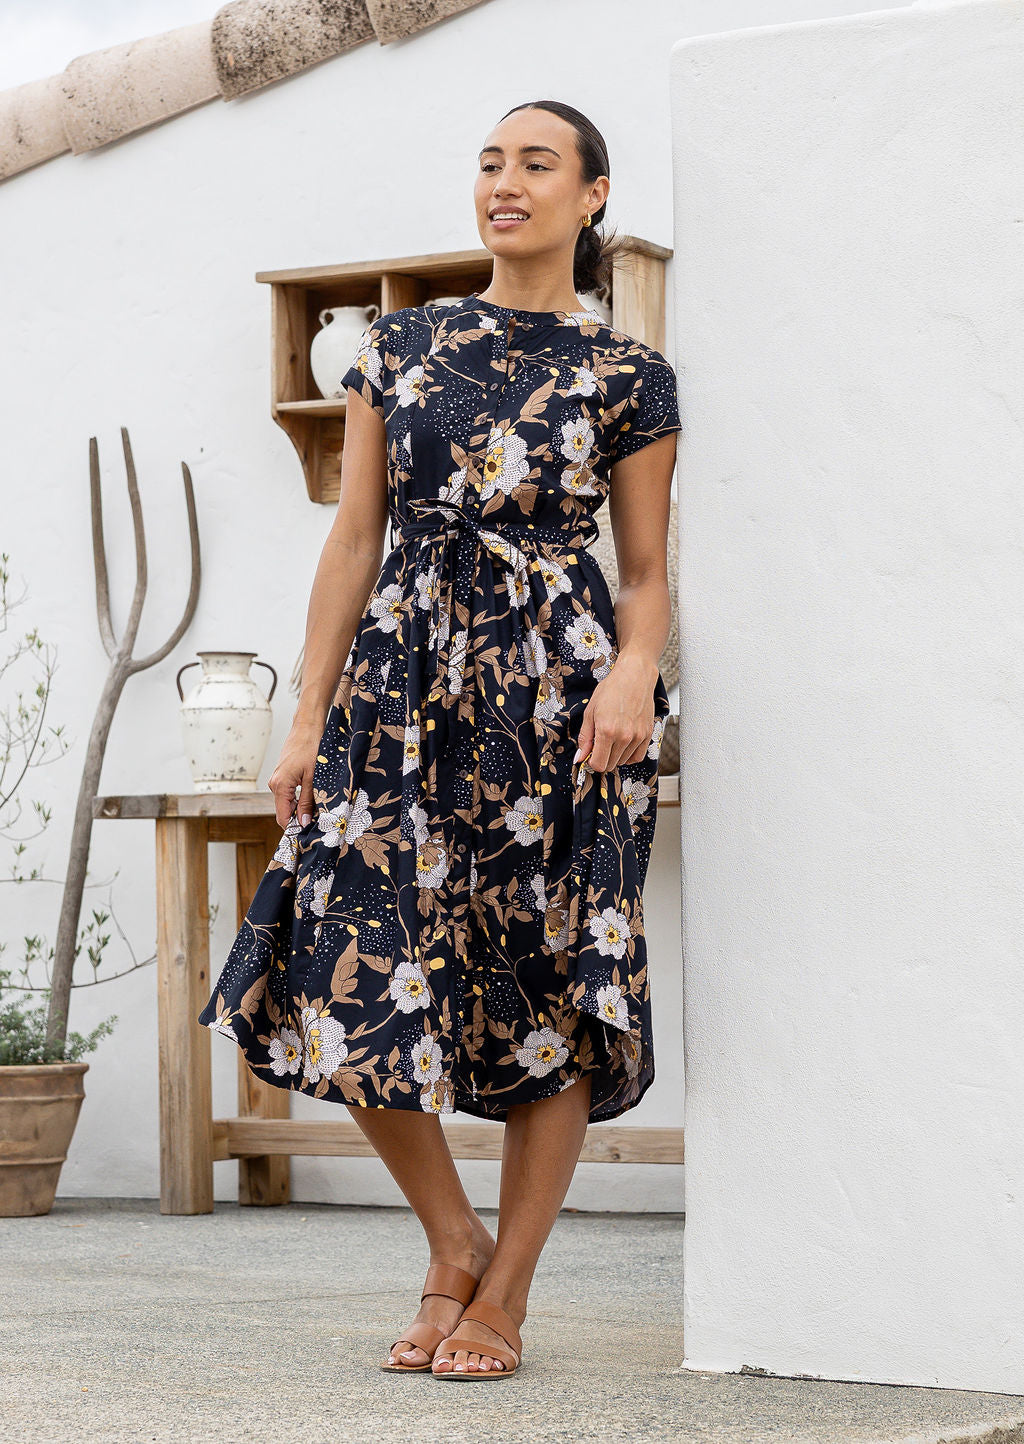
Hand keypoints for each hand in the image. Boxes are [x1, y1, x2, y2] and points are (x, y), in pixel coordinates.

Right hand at [268, 716, 323, 828]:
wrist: (308, 727)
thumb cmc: (312, 748)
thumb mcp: (314, 778)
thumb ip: (307, 802)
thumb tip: (303, 823)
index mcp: (280, 786)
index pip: (283, 817)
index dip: (294, 828)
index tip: (309, 835)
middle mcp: (275, 784)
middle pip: (284, 812)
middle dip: (299, 819)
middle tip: (318, 823)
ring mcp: (278, 780)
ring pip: (288, 803)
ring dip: (301, 809)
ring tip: (318, 810)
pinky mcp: (283, 775)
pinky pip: (289, 794)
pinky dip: (299, 799)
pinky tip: (313, 798)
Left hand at [573, 654, 657, 773]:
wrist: (635, 676)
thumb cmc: (612, 689)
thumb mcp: (590, 711)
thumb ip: (585, 737)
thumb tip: (580, 757)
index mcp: (606, 731)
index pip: (599, 765)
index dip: (591, 762)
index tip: (591, 753)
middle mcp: (624, 737)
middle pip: (610, 765)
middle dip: (602, 758)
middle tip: (600, 743)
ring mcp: (638, 737)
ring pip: (623, 762)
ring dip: (615, 756)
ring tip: (613, 738)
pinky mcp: (648, 735)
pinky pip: (638, 757)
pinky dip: (629, 755)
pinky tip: (623, 744)